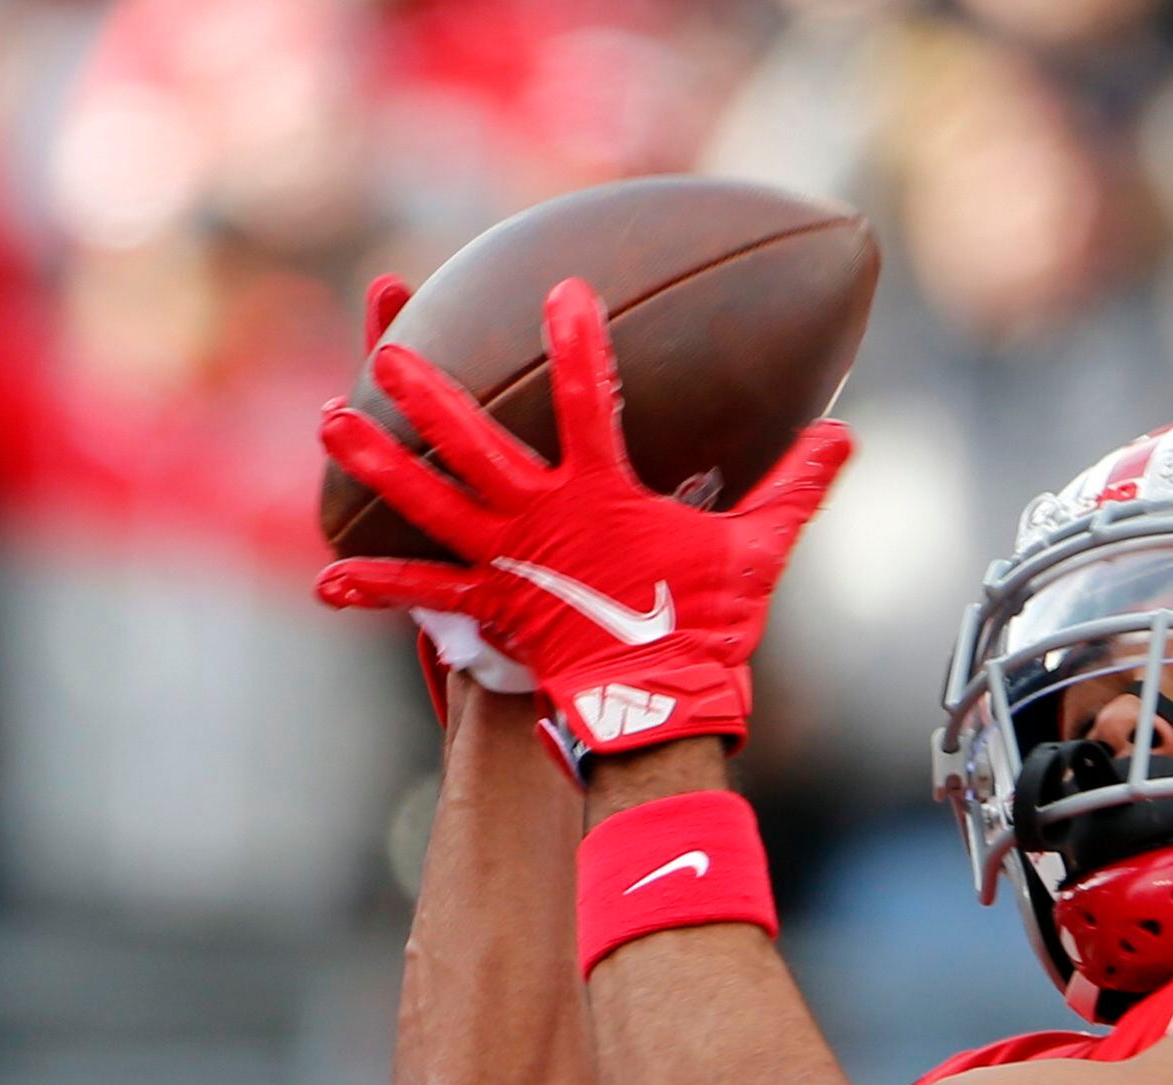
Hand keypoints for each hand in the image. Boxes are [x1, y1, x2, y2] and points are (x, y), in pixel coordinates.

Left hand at [316, 277, 849, 751]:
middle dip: (430, 392)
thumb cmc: (709, 626)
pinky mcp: (489, 608)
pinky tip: (327, 580)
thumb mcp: (758, 549)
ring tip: (332, 421)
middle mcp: (542, 517)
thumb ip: (794, 487)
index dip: (577, 341)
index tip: (564, 291)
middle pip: (474, 442)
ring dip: (378, 463)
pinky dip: (377, 587)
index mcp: (605, 493)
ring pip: (428, 502)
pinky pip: (424, 593)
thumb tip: (845, 438)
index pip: (588, 399)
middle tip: (390, 351)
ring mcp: (507, 561)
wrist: (663, 706)